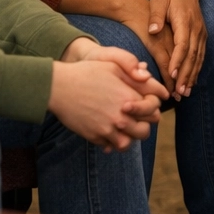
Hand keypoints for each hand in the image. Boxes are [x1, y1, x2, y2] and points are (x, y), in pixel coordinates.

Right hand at [48, 51, 167, 151]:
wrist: (59, 86)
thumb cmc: (86, 73)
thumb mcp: (114, 66)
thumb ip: (136, 75)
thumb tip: (152, 82)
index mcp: (130, 98)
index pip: (154, 112)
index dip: (151, 108)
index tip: (143, 105)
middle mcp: (121, 117)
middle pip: (144, 131)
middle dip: (142, 125)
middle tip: (135, 119)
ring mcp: (107, 129)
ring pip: (127, 144)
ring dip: (127, 137)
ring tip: (122, 129)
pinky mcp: (94, 137)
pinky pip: (109, 147)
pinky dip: (111, 142)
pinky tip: (108, 132)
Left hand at [148, 0, 206, 100]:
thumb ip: (156, 15)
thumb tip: (153, 30)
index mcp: (185, 21)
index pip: (182, 44)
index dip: (177, 60)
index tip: (170, 74)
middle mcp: (196, 29)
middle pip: (192, 55)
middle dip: (185, 75)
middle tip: (179, 92)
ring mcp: (201, 33)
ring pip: (198, 58)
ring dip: (192, 76)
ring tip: (185, 93)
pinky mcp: (202, 37)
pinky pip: (200, 56)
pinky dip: (196, 70)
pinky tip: (191, 82)